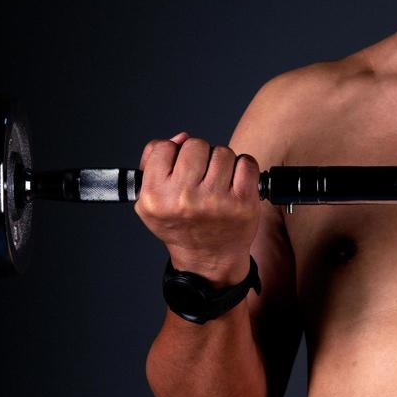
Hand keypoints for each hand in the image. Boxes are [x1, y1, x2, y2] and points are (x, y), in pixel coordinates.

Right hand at [134, 132, 261, 282]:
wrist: (209, 260)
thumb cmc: (181, 226)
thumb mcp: (150, 200)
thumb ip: (154, 162)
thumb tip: (181, 137)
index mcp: (156, 197)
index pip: (163, 147)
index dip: (173, 153)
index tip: (179, 168)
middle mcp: (184, 199)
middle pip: (195, 145)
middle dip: (199, 156)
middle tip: (201, 176)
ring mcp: (216, 201)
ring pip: (222, 152)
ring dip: (222, 162)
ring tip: (218, 182)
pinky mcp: (243, 203)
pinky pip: (247, 163)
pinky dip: (244, 168)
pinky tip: (236, 183)